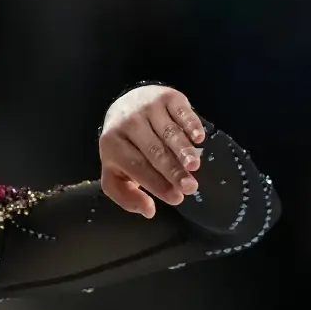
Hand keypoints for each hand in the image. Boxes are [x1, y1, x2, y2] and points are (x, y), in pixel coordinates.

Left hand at [99, 85, 205, 217]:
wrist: (127, 105)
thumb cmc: (125, 148)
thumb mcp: (116, 171)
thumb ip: (126, 195)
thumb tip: (149, 211)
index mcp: (112, 145)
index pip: (137, 168)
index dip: (157, 184)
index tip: (176, 198)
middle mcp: (128, 124)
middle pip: (154, 152)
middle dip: (173, 171)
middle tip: (190, 187)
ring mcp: (147, 108)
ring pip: (169, 133)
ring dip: (183, 151)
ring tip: (195, 167)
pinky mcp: (166, 97)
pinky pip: (181, 113)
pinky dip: (191, 125)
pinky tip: (199, 139)